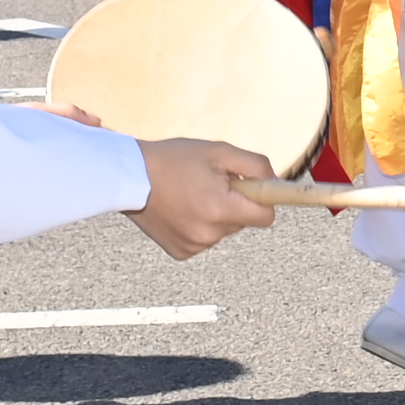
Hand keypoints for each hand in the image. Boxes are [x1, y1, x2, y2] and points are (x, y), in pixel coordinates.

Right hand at [124, 138, 277, 258]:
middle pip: (243, 222)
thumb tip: (275, 182)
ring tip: (191, 193)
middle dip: (235, 203)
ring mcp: (194, 246)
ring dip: (216, 214)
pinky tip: (181, 208)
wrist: (129, 175)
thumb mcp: (220, 152)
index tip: (255, 188)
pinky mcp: (181, 252)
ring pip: (223, 230)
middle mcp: (209, 234)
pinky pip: (204, 238)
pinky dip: (198, 224)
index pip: (266, 218)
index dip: (264, 200)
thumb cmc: (174, 159)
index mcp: (222, 210)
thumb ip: (255, 166)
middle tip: (211, 182)